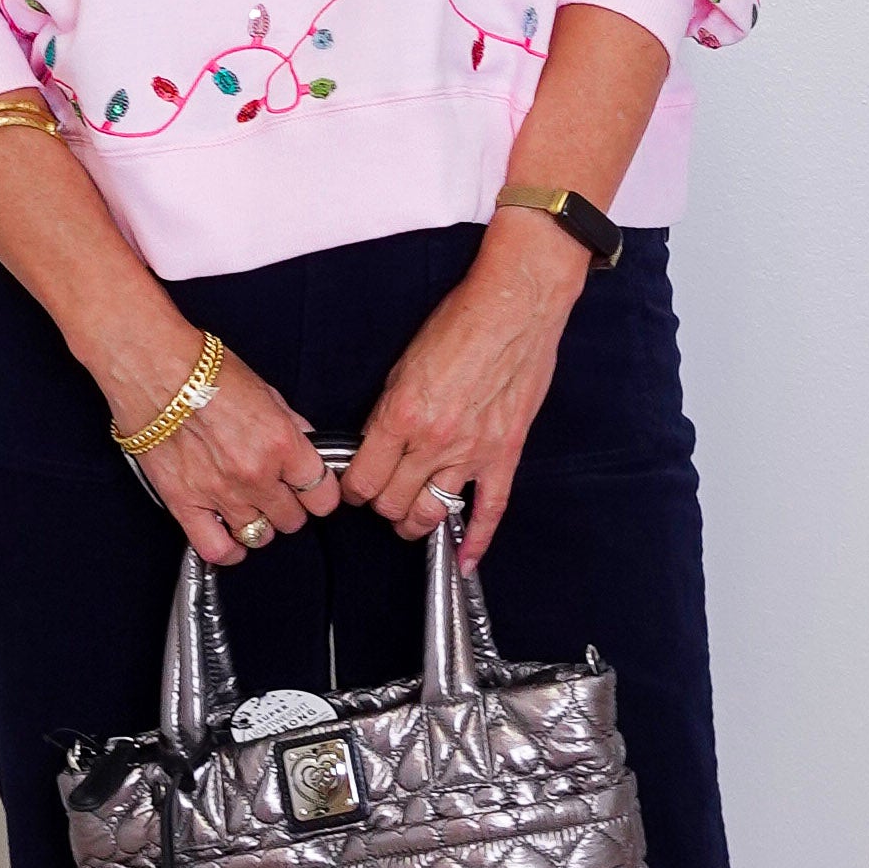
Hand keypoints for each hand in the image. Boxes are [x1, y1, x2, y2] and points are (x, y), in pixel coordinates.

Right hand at [114, 340, 333, 568]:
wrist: (153, 367)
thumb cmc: (205, 370)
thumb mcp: (265, 390)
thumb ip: (291, 425)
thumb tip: (308, 447)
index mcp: (281, 443)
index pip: (322, 494)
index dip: (320, 494)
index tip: (312, 490)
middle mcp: (255, 475)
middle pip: (293, 520)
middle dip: (289, 507)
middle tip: (276, 491)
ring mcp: (220, 494)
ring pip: (259, 537)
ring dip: (260, 526)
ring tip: (250, 508)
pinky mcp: (184, 504)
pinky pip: (216, 549)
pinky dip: (228, 550)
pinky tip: (231, 537)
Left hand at [344, 217, 586, 555]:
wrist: (515, 308)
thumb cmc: (461, 323)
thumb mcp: (404, 364)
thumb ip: (389, 412)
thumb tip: (376, 444)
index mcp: (401, 416)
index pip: (363, 479)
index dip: (352, 488)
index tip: (354, 485)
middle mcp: (433, 442)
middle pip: (392, 503)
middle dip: (381, 505)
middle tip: (382, 495)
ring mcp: (472, 453)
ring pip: (432, 514)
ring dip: (415, 523)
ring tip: (410, 520)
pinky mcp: (505, 455)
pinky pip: (490, 510)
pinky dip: (476, 540)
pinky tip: (464, 559)